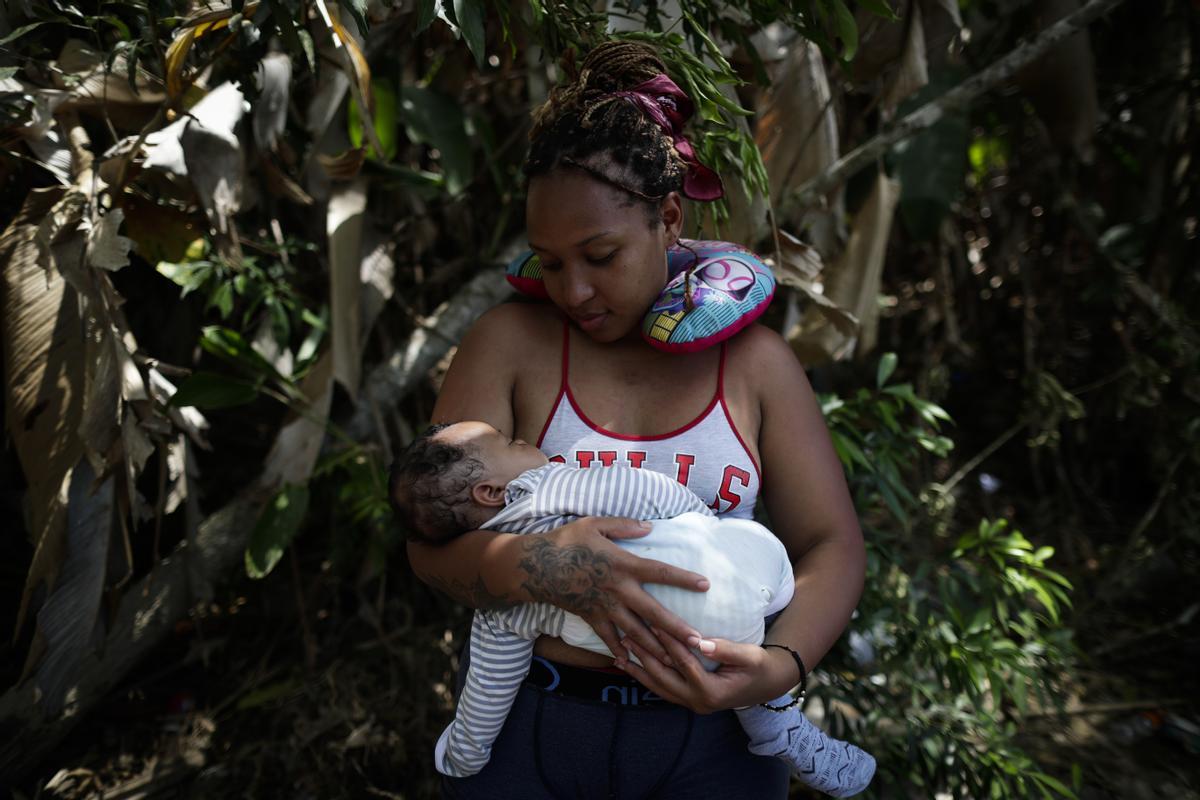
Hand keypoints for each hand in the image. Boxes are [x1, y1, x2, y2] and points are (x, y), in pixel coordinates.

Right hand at [518, 516, 709, 663]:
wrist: (535, 567)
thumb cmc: (566, 540)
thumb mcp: (594, 524)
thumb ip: (624, 526)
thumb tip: (649, 527)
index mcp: (623, 564)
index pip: (660, 572)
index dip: (683, 579)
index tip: (705, 585)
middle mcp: (618, 590)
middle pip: (653, 613)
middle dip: (677, 629)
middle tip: (697, 642)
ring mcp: (605, 607)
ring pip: (635, 632)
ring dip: (655, 648)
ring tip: (674, 661)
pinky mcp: (591, 618)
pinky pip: (609, 638)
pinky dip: (619, 651)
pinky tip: (631, 663)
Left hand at [614, 629, 796, 713]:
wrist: (766, 685)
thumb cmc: (760, 667)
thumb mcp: (750, 656)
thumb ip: (727, 650)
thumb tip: (701, 642)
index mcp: (712, 692)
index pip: (684, 663)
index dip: (668, 642)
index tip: (653, 621)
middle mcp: (697, 702)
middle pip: (664, 677)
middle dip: (644, 656)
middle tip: (627, 635)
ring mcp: (691, 704)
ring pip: (658, 687)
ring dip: (639, 669)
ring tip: (619, 652)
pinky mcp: (687, 699)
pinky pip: (661, 688)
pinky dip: (645, 677)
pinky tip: (630, 665)